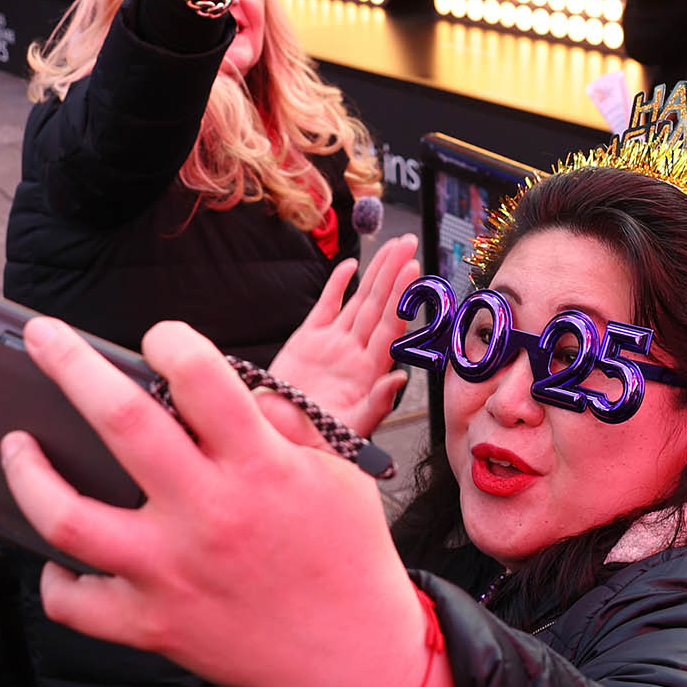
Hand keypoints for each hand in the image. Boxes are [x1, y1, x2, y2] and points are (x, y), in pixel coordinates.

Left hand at [2, 318, 440, 686]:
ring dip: (29, 473)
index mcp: (259, 466)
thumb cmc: (347, 557)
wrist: (352, 657)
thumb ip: (285, 420)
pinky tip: (57, 555)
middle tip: (43, 337)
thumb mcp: (336, 470)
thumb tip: (232, 384)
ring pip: (69, 518)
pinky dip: (56, 578)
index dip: (169, 339)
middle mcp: (207, 514)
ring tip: (17, 444)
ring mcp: (171, 573)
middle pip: (120, 422)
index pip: (200, 374)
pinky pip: (76, 604)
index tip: (158, 338)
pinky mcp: (153, 625)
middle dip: (68, 365)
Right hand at [267, 234, 419, 438]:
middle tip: (408, 243)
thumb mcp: (347, 433)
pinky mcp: (306, 341)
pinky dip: (337, 285)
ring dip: (376, 274)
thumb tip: (400, 380)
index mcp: (367, 373)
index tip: (414, 271)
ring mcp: (332, 344)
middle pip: (379, 306)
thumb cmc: (311, 443)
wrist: (272, 441)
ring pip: (359, 301)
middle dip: (395, 274)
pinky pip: (326, 306)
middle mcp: (354, 354)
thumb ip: (374, 406)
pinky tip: (350, 265)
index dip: (402, 298)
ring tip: (392, 247)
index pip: (390, 327)